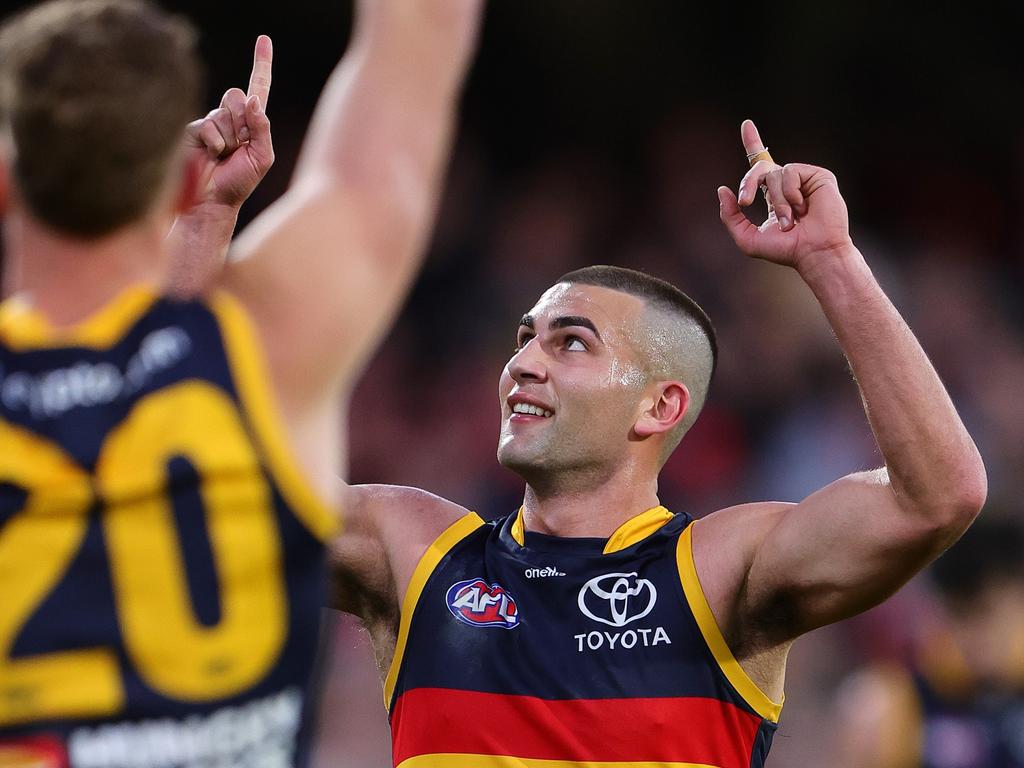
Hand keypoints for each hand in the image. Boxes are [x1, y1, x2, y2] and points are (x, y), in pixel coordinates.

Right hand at [184, 35, 274, 208]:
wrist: (212, 202)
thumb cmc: (239, 183)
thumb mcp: (262, 157)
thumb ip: (262, 128)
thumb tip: (254, 99)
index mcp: (252, 123)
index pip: (258, 88)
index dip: (261, 64)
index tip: (264, 40)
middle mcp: (231, 118)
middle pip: (238, 95)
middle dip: (242, 121)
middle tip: (238, 148)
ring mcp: (211, 122)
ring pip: (225, 110)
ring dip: (230, 137)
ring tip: (224, 157)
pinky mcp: (193, 129)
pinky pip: (210, 125)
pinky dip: (216, 143)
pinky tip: (212, 156)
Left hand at [717, 120, 853, 272]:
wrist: (813, 253)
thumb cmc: (785, 250)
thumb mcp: (747, 238)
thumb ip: (730, 217)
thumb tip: (722, 190)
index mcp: (774, 196)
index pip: (761, 166)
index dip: (753, 144)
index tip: (746, 125)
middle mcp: (788, 185)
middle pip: (760, 168)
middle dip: (748, 182)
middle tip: (745, 201)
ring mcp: (804, 180)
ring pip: (775, 174)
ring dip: (777, 201)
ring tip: (789, 221)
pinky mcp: (818, 176)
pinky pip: (791, 171)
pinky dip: (790, 191)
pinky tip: (802, 208)